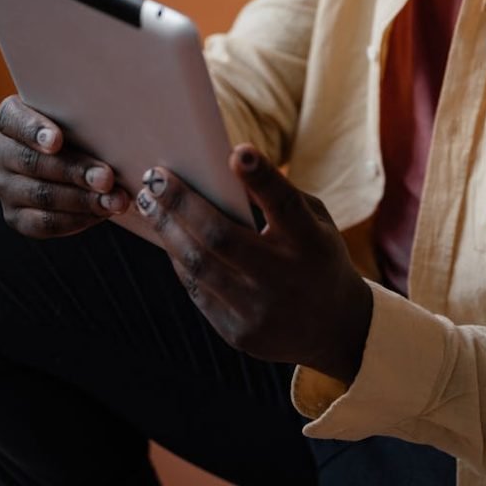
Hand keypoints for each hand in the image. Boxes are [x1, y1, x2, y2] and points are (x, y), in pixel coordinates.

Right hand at [0, 95, 129, 236]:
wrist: (67, 166)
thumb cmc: (79, 132)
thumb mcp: (79, 119)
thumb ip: (87, 120)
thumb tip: (124, 128)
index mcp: (12, 120)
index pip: (14, 121)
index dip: (34, 130)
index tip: (57, 141)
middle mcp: (3, 152)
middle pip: (34, 163)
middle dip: (75, 172)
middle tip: (107, 178)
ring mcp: (7, 187)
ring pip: (42, 196)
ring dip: (84, 200)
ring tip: (115, 201)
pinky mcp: (17, 217)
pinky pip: (45, 223)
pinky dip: (78, 219)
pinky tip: (102, 213)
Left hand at [135, 144, 372, 383]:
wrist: (335, 328)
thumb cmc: (318, 257)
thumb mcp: (317, 223)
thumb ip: (281, 197)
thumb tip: (227, 169)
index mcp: (311, 242)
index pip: (284, 205)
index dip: (261, 179)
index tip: (237, 152)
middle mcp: (286, 277)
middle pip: (221, 236)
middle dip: (181, 203)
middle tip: (155, 176)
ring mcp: (260, 309)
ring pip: (199, 264)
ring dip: (167, 229)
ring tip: (149, 203)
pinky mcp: (240, 333)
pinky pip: (197, 290)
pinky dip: (179, 260)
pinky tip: (170, 238)